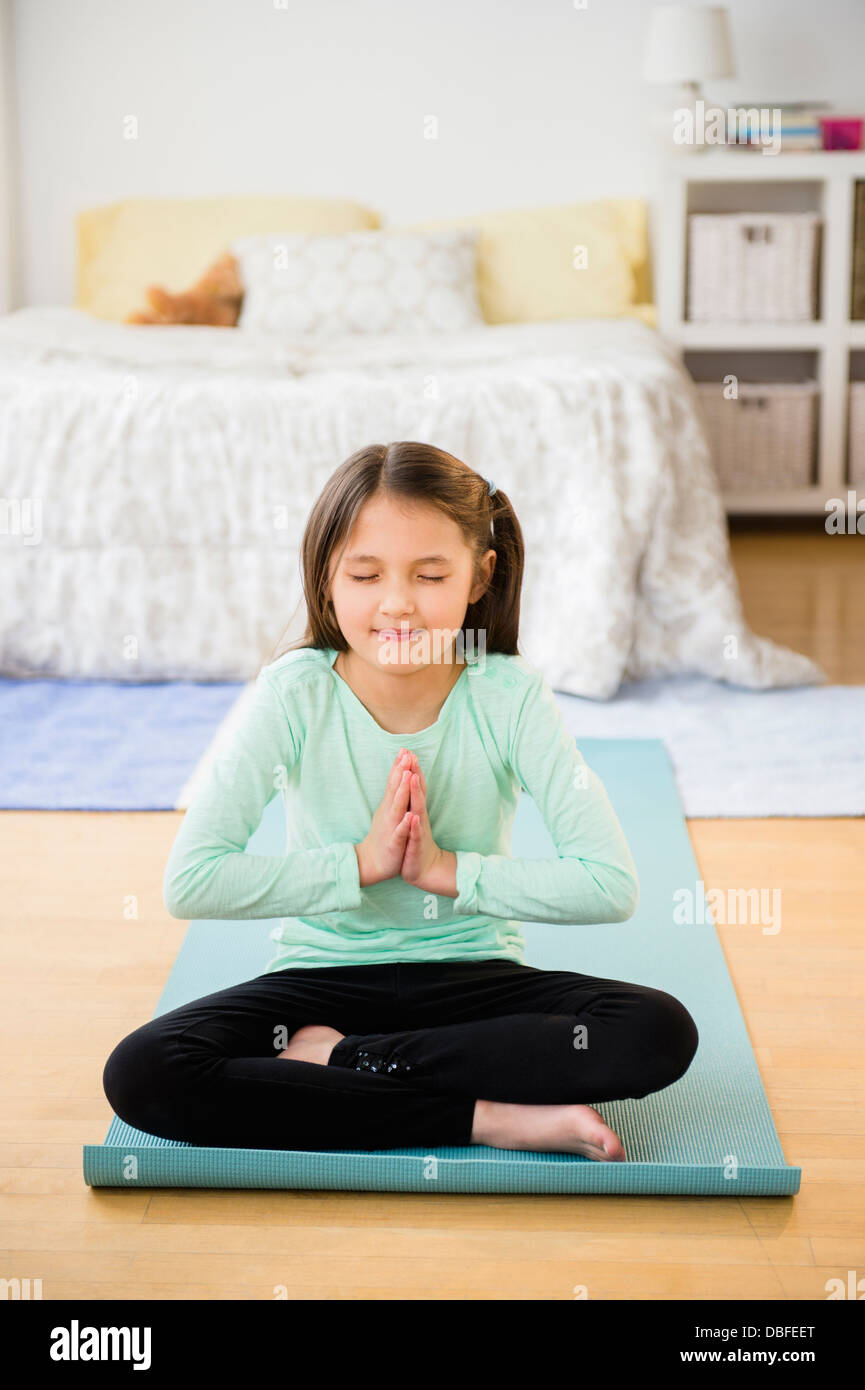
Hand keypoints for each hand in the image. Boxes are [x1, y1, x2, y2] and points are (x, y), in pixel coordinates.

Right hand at [354, 749, 414, 886]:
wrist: (372, 863)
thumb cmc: (384, 835)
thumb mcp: (387, 811)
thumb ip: (392, 794)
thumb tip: (398, 774)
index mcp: (389, 806)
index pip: (394, 782)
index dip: (399, 766)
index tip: (405, 749)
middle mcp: (389, 813)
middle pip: (395, 789)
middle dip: (401, 772)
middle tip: (406, 754)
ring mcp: (391, 827)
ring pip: (397, 807)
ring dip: (402, 791)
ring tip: (408, 776)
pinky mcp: (394, 843)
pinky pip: (400, 832)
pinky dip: (404, 824)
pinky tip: (409, 816)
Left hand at [398, 752, 446, 889]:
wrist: (425, 868)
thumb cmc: (416, 842)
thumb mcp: (413, 819)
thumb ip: (414, 801)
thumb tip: (412, 782)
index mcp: (415, 810)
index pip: (414, 786)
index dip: (411, 769)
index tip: (407, 750)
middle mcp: (419, 816)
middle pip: (417, 792)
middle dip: (414, 774)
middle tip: (411, 755)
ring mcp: (418, 830)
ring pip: (417, 808)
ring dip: (415, 793)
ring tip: (412, 777)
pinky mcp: (416, 845)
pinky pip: (415, 834)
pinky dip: (414, 825)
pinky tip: (413, 817)